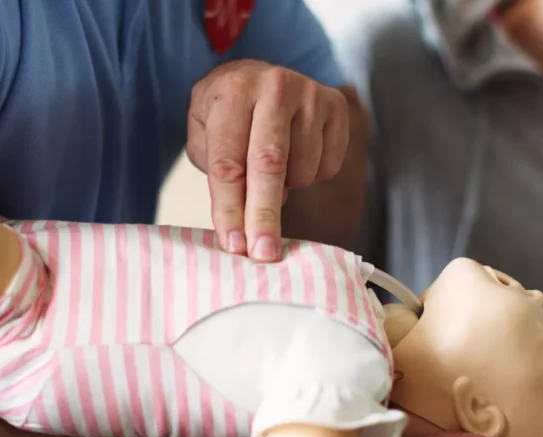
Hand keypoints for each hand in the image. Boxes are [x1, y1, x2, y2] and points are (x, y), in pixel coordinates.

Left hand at [187, 60, 350, 261]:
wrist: (259, 76)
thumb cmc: (228, 114)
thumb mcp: (204, 134)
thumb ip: (221, 175)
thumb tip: (250, 221)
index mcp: (232, 91)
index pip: (229, 163)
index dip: (230, 209)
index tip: (235, 245)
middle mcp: (275, 86)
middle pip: (269, 165)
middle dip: (264, 216)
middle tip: (263, 253)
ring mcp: (311, 95)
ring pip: (302, 170)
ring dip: (286, 188)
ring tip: (273, 169)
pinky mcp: (337, 108)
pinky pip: (327, 166)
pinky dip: (310, 175)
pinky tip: (297, 155)